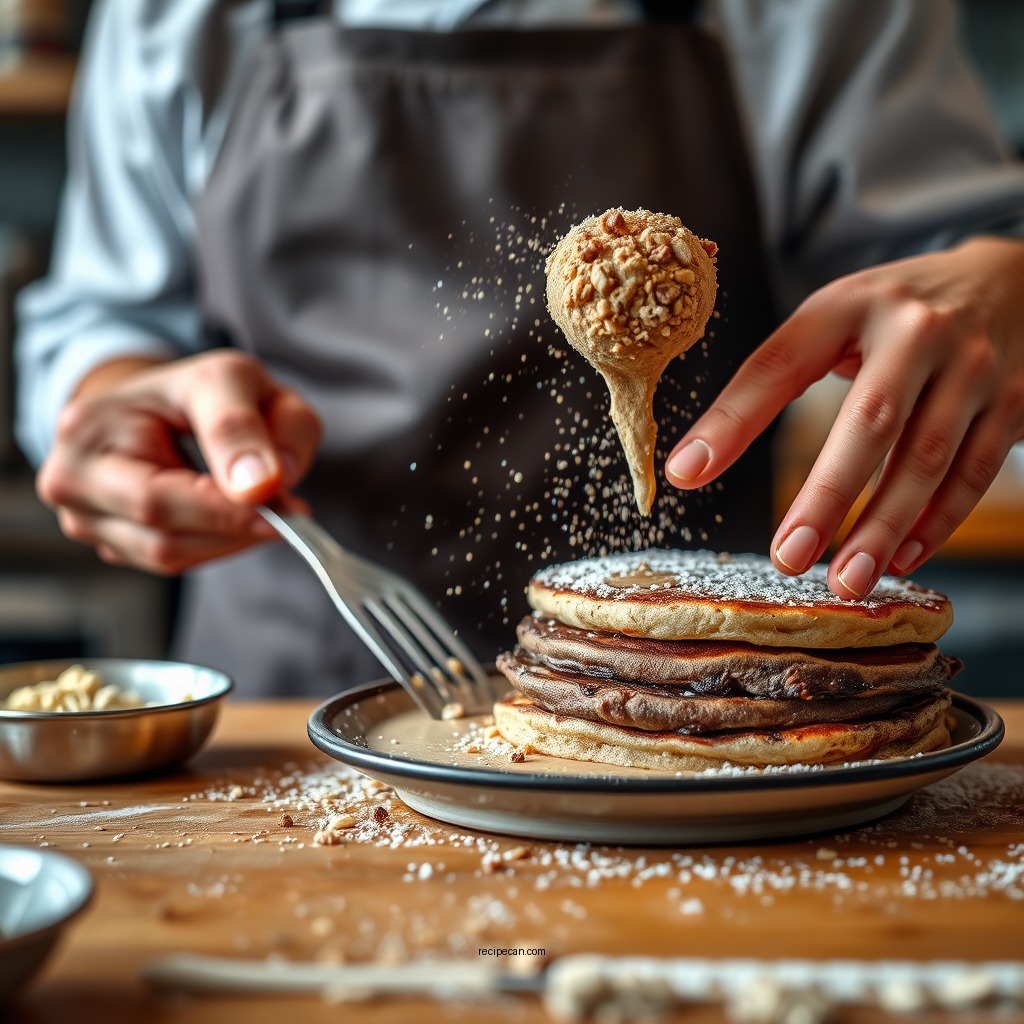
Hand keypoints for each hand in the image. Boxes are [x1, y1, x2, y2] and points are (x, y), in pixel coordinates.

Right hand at [36, 350, 321, 573]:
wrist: (164, 404)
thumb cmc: (195, 391)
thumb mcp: (230, 379)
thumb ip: (245, 426)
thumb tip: (263, 485)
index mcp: (86, 433)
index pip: (156, 497)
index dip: (226, 512)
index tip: (287, 509)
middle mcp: (71, 484)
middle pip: (163, 539)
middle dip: (237, 527)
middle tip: (292, 510)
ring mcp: (87, 521)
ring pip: (174, 557)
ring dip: (234, 536)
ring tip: (270, 501)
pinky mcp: (115, 545)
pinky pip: (178, 560)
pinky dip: (221, 541)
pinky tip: (239, 512)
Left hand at [665, 236, 1023, 598]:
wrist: (1010, 281)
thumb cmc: (893, 315)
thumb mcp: (832, 321)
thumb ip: (770, 381)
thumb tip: (691, 465)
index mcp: (851, 304)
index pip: (778, 364)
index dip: (731, 421)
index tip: (687, 473)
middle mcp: (917, 331)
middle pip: (870, 422)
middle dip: (827, 497)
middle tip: (789, 557)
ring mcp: (974, 367)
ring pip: (929, 459)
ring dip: (884, 527)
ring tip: (846, 580)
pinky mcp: (1015, 403)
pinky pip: (973, 474)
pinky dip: (936, 523)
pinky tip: (902, 559)